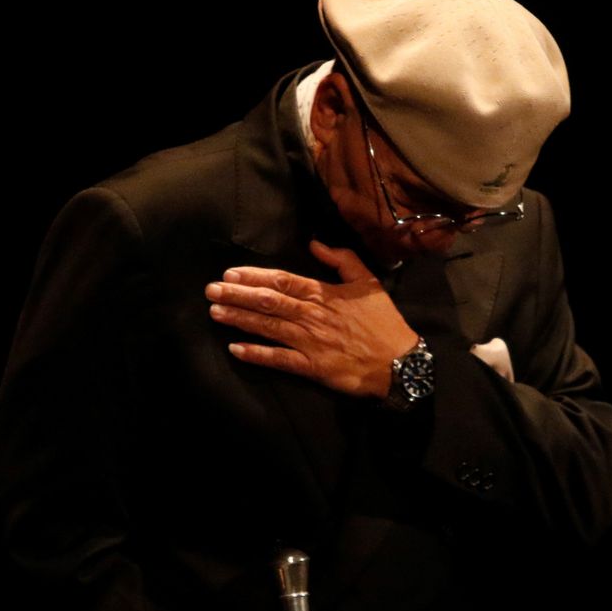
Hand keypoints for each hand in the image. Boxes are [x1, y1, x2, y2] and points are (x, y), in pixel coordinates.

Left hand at [206, 240, 418, 398]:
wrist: (400, 363)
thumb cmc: (384, 321)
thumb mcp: (368, 282)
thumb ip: (342, 260)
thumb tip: (315, 243)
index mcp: (324, 294)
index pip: (282, 280)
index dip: (254, 276)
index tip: (230, 273)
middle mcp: (313, 316)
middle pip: (269, 301)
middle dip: (237, 295)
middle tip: (211, 290)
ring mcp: (311, 342)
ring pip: (268, 327)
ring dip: (240, 319)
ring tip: (215, 313)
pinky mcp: (312, 367)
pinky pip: (279, 359)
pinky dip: (257, 354)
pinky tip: (236, 349)